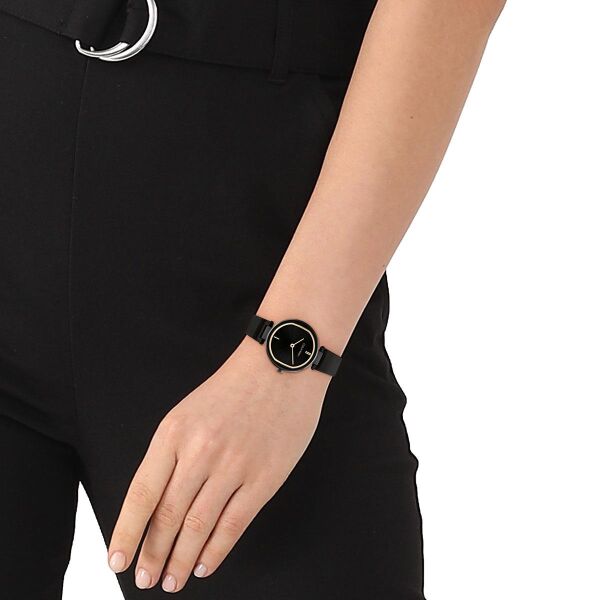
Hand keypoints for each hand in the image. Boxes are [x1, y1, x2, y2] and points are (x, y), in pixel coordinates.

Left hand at [107, 336, 329, 592]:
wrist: (280, 366)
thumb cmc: (234, 388)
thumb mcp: (188, 412)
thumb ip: (172, 454)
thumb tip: (156, 503)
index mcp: (174, 432)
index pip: (141, 494)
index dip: (127, 533)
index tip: (118, 560)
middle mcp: (200, 451)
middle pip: (168, 517)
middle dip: (153, 555)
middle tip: (146, 579)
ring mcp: (234, 466)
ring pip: (198, 526)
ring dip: (181, 560)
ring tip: (172, 580)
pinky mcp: (265, 477)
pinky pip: (234, 523)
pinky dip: (216, 550)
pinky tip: (205, 564)